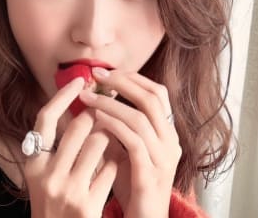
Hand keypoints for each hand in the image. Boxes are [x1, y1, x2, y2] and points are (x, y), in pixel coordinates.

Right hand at [25, 77, 117, 217]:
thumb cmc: (56, 204)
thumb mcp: (46, 175)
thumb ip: (57, 146)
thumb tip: (80, 107)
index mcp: (34, 164)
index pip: (45, 119)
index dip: (62, 96)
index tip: (80, 80)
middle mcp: (48, 175)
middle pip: (79, 126)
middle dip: (98, 115)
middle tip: (109, 108)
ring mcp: (68, 190)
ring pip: (100, 142)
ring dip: (111, 136)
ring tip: (113, 138)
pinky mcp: (88, 204)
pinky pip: (111, 167)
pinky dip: (117, 161)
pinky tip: (116, 165)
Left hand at [79, 68, 181, 217]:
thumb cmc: (132, 185)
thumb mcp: (127, 148)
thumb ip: (119, 125)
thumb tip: (98, 98)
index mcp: (167, 132)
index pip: (157, 92)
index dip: (133, 78)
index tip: (107, 72)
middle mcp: (170, 141)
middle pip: (151, 99)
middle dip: (121, 83)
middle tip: (96, 77)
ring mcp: (163, 158)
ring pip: (140, 118)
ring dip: (110, 103)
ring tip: (87, 98)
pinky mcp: (150, 174)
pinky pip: (133, 141)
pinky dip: (113, 126)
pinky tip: (96, 120)